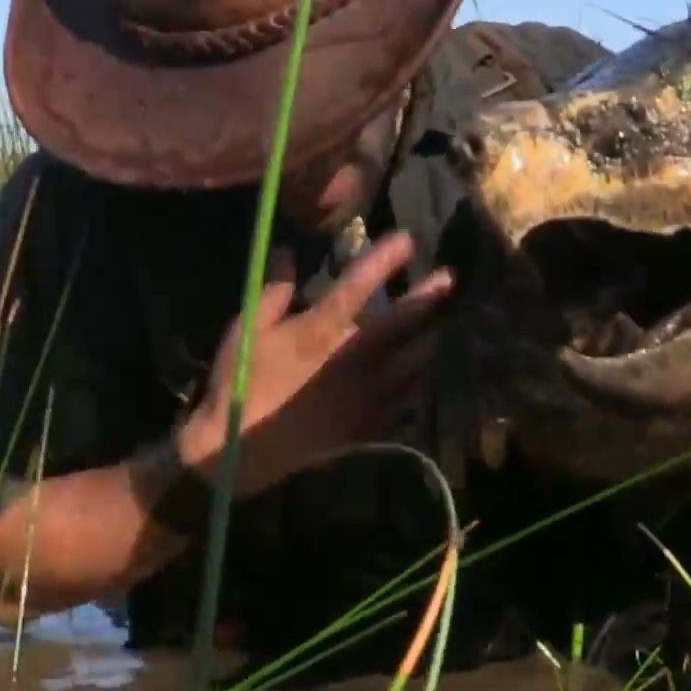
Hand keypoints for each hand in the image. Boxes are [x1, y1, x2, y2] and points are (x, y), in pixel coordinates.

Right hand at [178, 230, 453, 496]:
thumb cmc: (241, 384)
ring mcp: (368, 395)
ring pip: (415, 362)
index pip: (360, 284)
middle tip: (449, 278)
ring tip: (439, 325)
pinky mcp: (371, 424)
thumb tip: (291, 252)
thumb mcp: (248, 329)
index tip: (407, 239)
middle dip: (430, 297)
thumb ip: (274, 290)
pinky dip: (415, 378)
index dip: (386, 258)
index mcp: (321, 330)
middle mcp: (354, 359)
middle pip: (404, 323)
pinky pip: (406, 397)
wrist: (241, 450)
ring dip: (429, 338)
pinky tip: (418, 371)